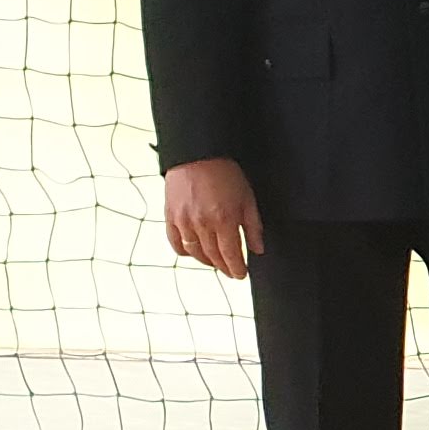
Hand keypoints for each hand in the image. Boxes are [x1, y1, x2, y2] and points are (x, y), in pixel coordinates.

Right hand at [163, 157, 264, 278]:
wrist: (198, 155)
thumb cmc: (224, 173)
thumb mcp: (248, 198)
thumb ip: (253, 226)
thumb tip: (257, 249)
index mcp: (224, 220)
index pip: (231, 255)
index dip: (237, 268)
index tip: (241, 274)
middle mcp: (202, 224)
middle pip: (213, 257)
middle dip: (224, 267)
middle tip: (231, 271)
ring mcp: (184, 222)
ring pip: (195, 253)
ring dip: (207, 262)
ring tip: (216, 263)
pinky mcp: (170, 217)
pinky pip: (176, 243)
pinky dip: (185, 251)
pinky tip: (194, 252)